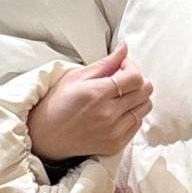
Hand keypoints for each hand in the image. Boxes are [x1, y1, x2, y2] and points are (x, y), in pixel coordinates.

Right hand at [28, 41, 152, 157]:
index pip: (135, 77)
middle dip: (137, 80)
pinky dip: (132, 114)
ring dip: (138, 98)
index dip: (132, 67)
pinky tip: (117, 111)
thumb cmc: (58, 103)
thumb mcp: (76, 76)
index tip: (122, 66)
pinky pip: (138, 124)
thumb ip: (105, 63)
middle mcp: (108, 114)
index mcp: (97, 94)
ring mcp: (114, 132)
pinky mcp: (116, 144)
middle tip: (122, 79)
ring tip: (120, 96)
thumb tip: (124, 48)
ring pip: (145, 108)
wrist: (46, 137)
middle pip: (145, 92)